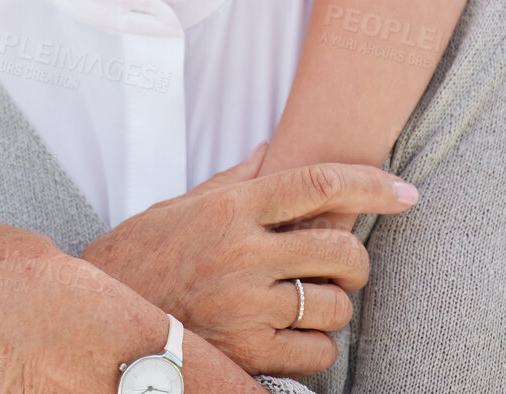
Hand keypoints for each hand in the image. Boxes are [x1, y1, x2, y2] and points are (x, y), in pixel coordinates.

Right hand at [81, 150, 417, 376]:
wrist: (98, 314)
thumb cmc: (140, 255)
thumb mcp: (181, 206)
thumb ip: (234, 181)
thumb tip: (272, 152)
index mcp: (231, 208)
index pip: (319, 184)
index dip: (372, 185)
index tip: (406, 192)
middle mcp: (243, 253)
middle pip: (341, 248)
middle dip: (355, 258)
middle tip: (341, 264)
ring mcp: (246, 305)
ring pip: (335, 305)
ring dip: (333, 306)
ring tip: (307, 303)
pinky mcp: (246, 353)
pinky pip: (317, 353)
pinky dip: (315, 347)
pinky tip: (291, 336)